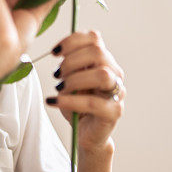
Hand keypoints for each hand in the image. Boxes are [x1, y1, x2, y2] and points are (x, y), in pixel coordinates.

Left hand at [46, 30, 125, 150]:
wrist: (85, 134)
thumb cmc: (77, 105)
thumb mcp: (69, 80)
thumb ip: (69, 65)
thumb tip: (58, 52)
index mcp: (104, 61)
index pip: (94, 38)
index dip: (72, 41)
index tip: (55, 52)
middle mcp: (114, 73)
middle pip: (98, 52)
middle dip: (71, 61)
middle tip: (58, 75)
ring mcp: (117, 92)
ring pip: (102, 74)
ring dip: (75, 79)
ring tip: (60, 88)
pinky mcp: (114, 112)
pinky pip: (93, 103)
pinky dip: (70, 101)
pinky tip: (54, 101)